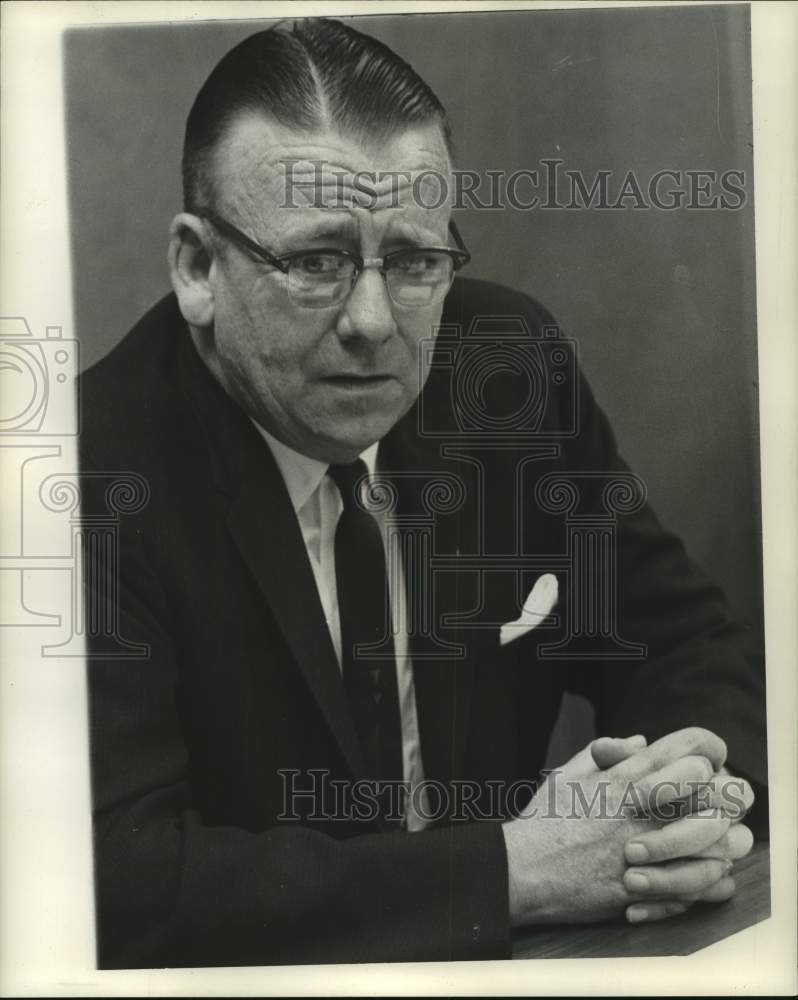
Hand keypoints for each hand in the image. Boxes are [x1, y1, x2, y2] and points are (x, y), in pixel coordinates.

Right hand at [503, 728, 733, 926]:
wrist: (522, 869)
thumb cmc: (543, 820)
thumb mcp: (570, 773)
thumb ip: (611, 754)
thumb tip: (643, 741)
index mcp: (626, 776)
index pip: (690, 749)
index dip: (708, 751)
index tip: (708, 763)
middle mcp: (642, 807)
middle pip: (714, 788)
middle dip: (724, 794)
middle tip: (718, 805)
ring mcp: (647, 847)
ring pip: (718, 838)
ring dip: (722, 840)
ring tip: (715, 844)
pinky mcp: (647, 886)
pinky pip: (703, 885)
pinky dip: (712, 881)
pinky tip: (703, 876)